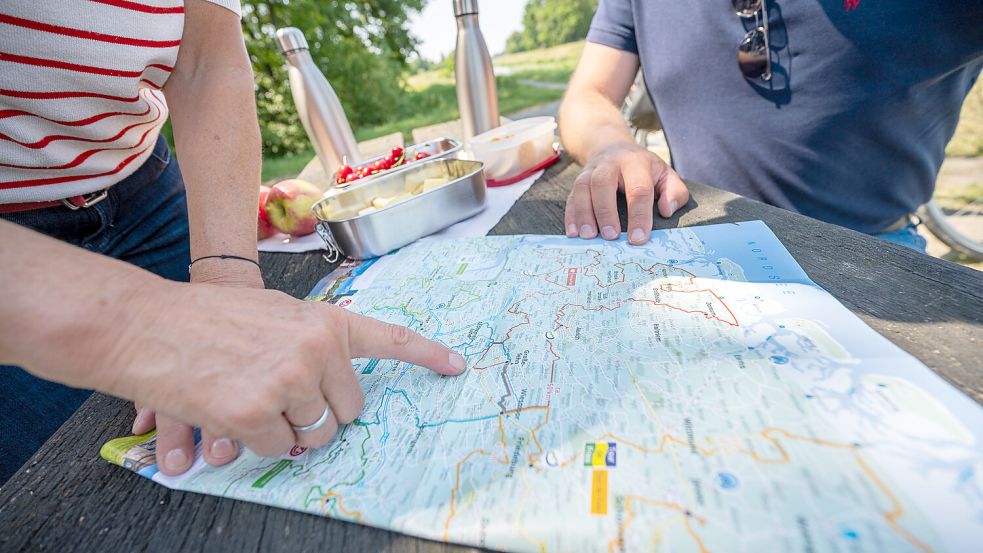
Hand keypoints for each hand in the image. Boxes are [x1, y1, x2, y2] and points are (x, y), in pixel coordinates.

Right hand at [104, 281, 466, 471]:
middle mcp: (317, 349)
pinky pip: (275, 448)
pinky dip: (254, 441)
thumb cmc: (205, 319)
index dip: (428, 355)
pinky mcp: (257, 413)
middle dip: (321, 415)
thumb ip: (310, 344)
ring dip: (287, 430)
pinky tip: (230, 412)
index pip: (390, 340)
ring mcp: (289, 381)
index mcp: (325, 322)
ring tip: (251, 398)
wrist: (146, 325)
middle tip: (284, 399)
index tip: (457, 366)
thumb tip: (329, 394)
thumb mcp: (272, 315)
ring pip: (313, 435)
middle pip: (349, 410)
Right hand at [565, 142, 688, 244]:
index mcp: (636, 163)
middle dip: (606, 211)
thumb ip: (675, 192)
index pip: (639, 189)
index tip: (638, 238)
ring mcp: (591, 171)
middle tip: (611, 236)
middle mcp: (610, 164)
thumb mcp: (665, 174)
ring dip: (584, 213)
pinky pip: (571, 196)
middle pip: (603, 184)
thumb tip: (666, 211)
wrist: (612, 147)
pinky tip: (573, 232)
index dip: (639, 214)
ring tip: (589, 236)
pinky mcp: (578, 180)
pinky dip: (571, 215)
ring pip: (582, 188)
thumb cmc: (643, 169)